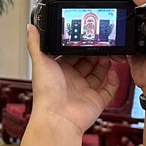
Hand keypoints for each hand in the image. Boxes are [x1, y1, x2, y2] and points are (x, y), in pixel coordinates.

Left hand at [25, 23, 118, 138]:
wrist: (57, 118)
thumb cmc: (46, 93)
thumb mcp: (40, 62)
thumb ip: (36, 43)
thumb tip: (31, 27)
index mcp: (58, 70)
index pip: (72, 54)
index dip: (80, 46)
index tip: (88, 36)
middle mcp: (71, 80)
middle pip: (87, 62)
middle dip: (95, 52)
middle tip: (102, 43)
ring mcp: (84, 91)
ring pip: (99, 74)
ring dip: (105, 63)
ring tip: (109, 53)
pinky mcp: (96, 101)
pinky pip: (109, 90)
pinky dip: (114, 80)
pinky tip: (115, 71)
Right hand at [126, 0, 145, 99]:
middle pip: (135, 3)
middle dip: (125, 3)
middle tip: (120, 4)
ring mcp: (143, 33)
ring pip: (125, 18)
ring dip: (118, 21)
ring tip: (116, 20)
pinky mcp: (131, 45)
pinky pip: (118, 36)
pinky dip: (114, 37)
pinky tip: (116, 36)